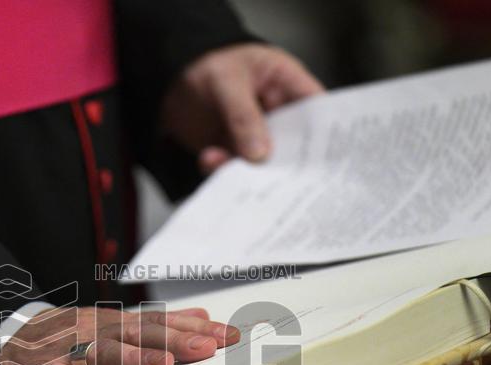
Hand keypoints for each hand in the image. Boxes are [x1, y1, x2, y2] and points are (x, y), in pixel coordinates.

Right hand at [0, 306, 240, 364]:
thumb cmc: (61, 343)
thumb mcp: (110, 328)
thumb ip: (156, 325)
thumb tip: (204, 317)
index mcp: (112, 324)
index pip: (158, 324)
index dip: (193, 329)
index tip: (231, 336)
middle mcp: (91, 331)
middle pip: (136, 335)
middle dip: (174, 341)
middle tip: (208, 348)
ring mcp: (62, 350)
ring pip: (100, 352)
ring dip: (132, 359)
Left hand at [162, 43, 323, 173]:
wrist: (167, 77)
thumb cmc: (205, 61)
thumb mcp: (226, 81)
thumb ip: (243, 116)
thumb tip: (260, 154)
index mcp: (285, 83)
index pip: (315, 108)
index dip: (324, 133)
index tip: (322, 159)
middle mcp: (274, 112)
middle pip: (292, 144)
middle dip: (283, 163)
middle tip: (275, 177)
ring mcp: (254, 133)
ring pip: (262, 161)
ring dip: (247, 169)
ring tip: (227, 164)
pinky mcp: (232, 148)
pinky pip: (233, 166)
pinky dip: (222, 169)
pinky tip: (209, 159)